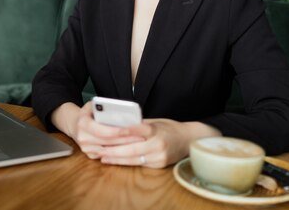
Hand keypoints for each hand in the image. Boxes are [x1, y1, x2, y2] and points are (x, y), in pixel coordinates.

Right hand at [72, 102, 145, 158]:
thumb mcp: (93, 105)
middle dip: (126, 140)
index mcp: (83, 123)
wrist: (75, 124)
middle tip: (142, 137)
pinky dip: (120, 152)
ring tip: (139, 142)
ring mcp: (86, 148)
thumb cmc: (89, 113)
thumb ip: (104, 108)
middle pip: (108, 142)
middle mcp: (83, 138)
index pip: (102, 131)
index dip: (117, 131)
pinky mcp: (90, 155)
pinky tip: (130, 148)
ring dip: (125, 147)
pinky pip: (108, 155)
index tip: (131, 130)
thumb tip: (122, 112)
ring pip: (110, 151)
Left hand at [99, 119, 220, 167]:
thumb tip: (119, 124)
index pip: (140, 129)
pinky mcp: (159, 165)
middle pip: (132, 148)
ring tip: (102, 156)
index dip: (126, 130)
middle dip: (114, 150)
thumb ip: (139, 124)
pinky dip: (125, 162)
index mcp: (157, 130)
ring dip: (116, 158)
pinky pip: (139, 164)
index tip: (111, 131)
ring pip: (134, 159)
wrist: (189, 140)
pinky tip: (114, 160)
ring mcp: (159, 156)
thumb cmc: (169, 128)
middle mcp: (158, 144)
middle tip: (99, 149)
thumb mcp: (156, 121)